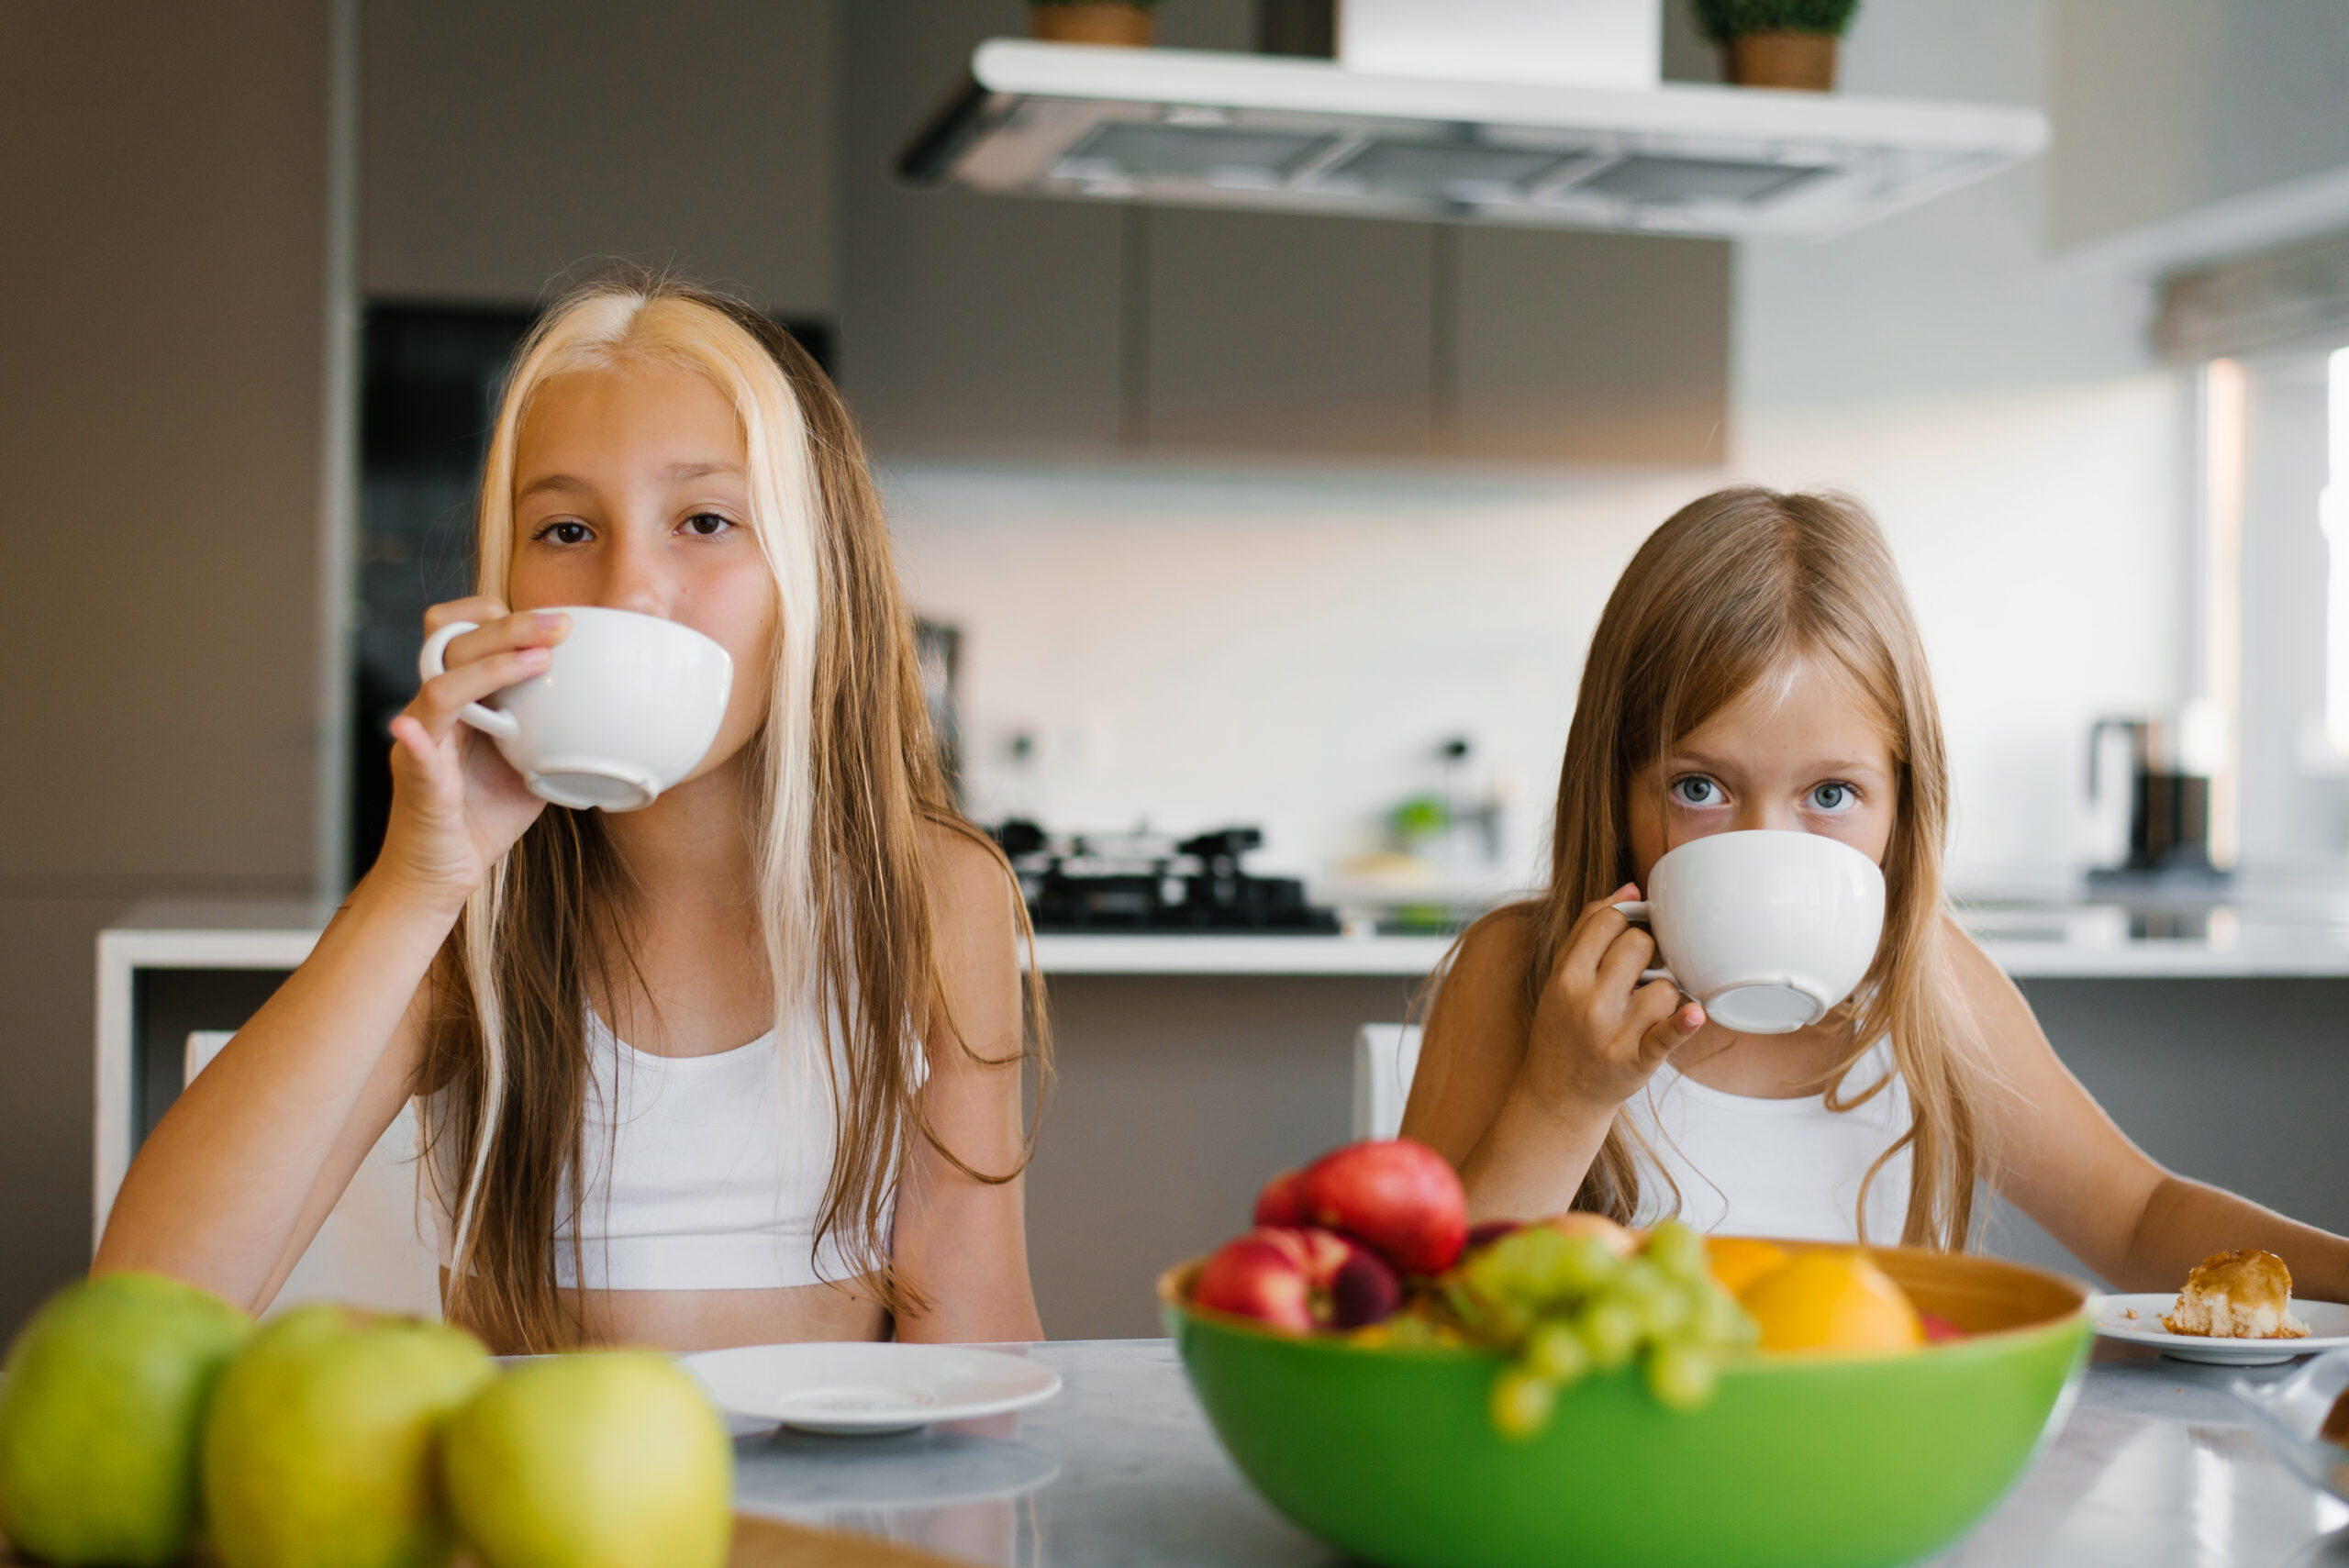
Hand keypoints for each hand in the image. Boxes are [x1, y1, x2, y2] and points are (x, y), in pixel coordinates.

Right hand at [369, 599, 569, 914]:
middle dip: (509, 628)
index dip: (496, 615)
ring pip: (439, 689)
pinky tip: (412, 729)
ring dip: (487, 669)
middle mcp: (434, 713)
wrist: (443, 872)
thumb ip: (553, 730)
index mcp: (459, 700)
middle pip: (454, 647)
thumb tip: (610, 710)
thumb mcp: (531, 762)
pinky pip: (415, 755)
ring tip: (538, 661)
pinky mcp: (419, 783)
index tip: (552, 618)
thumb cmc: (483, 814)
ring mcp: (423, 745)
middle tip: (562, 626)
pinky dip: (417, 740)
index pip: (460, 633)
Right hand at [1517, 884, 1704, 1116]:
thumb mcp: (1561, 977)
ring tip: (1645, 1009)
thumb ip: (1588, 929)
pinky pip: (1665, 1036)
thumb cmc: (1563, 1028)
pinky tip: (1696, 1014)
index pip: (1608, 920)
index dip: (1627, 919)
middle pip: (1640, 945)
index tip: (1629, 933)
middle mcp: (1588, 1002)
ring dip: (1663, 993)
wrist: (1558, 1095)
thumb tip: (1631, 887)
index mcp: (1565, 976)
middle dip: (1647, 953)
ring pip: (1663, 985)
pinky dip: (1683, 1025)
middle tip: (1638, 973)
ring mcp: (1613, 1033)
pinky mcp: (1636, 1062)